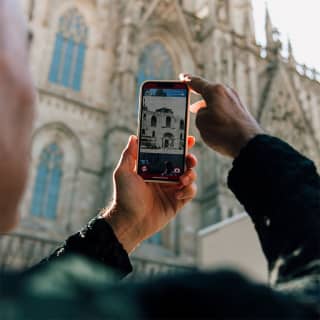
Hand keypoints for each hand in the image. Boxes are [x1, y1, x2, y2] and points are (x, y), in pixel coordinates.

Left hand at [102, 135, 196, 252]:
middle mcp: (164, 176)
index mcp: (153, 168)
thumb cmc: (124, 197)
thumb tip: (134, 137)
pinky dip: (188, 190)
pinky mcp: (178, 201)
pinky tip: (178, 194)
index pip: (168, 153)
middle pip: (183, 163)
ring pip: (190, 176)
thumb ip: (129, 155)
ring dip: (191, 174)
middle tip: (189, 159)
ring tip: (183, 179)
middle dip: (190, 158)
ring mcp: (172, 189)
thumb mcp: (123, 173)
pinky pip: (190, 192)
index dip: (179, 145)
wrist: (130, 222)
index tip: (188, 139)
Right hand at [181, 74, 262, 157]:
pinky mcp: (241, 113)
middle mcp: (227, 92)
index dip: (188, 81)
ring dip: (208, 110)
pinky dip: (217, 116)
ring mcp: (236, 102)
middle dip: (199, 100)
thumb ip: (199, 113)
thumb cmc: (223, 132)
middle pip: (209, 92)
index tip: (183, 78)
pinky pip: (224, 110)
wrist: (247, 144)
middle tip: (190, 107)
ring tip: (202, 120)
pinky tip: (215, 126)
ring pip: (217, 102)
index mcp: (215, 90)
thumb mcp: (200, 122)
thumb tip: (205, 112)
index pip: (197, 83)